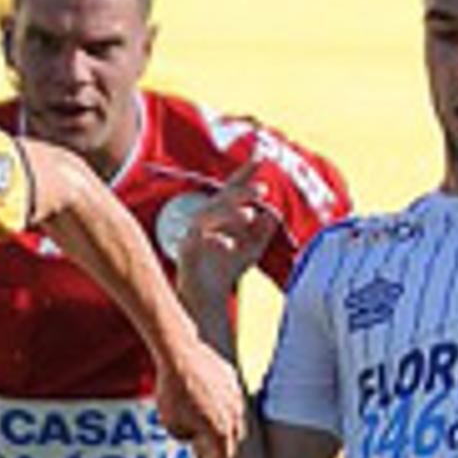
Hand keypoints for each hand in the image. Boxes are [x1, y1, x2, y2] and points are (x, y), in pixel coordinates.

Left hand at [154, 343, 246, 457]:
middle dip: (221, 441)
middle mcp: (234, 414)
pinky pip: (229, 394)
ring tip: (204, 417)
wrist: (180, 356)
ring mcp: (235, 395)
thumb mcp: (169, 423)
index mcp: (220, 430)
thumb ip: (183, 435)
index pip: (224, 454)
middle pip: (234, 436)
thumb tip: (191, 434)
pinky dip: (220, 399)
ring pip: (234, 415)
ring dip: (223, 420)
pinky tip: (204, 395)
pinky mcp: (231, 378)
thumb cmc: (172, 392)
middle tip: (205, 441)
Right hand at [172, 163, 277, 302]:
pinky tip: (228, 244)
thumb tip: (271, 212)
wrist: (206, 298)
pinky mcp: (186, 250)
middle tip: (262, 189)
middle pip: (220, 198)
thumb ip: (263, 231)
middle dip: (240, 191)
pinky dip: (214, 239)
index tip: (260, 158)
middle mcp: (204, 219)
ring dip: (227, 212)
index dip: (245, 174)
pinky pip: (198, 239)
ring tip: (248, 215)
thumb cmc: (227, 270)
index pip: (233, 190)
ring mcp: (193, 233)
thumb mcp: (252, 248)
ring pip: (207, 214)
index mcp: (220, 216)